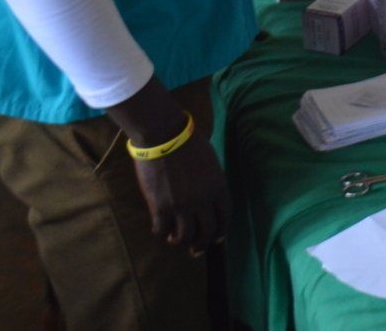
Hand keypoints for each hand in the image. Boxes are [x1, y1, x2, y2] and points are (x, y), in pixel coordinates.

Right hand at [130, 131, 230, 249]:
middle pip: (207, 231)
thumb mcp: (211, 162)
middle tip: (196, 250)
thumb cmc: (189, 143)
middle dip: (202, 243)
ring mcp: (182, 205)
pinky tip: (162, 231)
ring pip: (185, 236)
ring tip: (176, 240)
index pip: (225, 217)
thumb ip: (212, 182)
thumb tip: (209, 197)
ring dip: (182, 242)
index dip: (221, 231)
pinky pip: (162, 230)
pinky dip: (162, 234)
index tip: (217, 239)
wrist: (164, 136)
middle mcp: (203, 200)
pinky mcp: (161, 206)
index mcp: (219, 187)